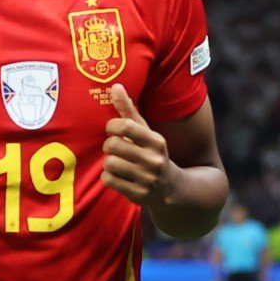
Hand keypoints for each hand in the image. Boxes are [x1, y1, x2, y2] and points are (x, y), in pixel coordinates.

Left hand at [103, 84, 175, 206]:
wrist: (171, 188)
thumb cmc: (152, 154)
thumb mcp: (146, 132)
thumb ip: (129, 110)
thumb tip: (115, 86)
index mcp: (156, 141)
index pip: (125, 126)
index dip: (111, 126)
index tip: (113, 130)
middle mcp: (153, 160)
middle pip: (112, 145)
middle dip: (109, 146)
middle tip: (114, 148)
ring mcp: (146, 179)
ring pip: (109, 163)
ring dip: (108, 162)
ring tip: (117, 162)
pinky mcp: (138, 194)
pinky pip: (109, 180)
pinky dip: (109, 177)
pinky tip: (118, 176)